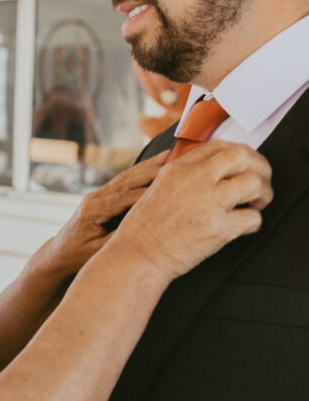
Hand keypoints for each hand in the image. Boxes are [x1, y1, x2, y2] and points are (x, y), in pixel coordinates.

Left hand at [42, 153, 168, 277]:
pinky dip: (143, 171)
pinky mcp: (103, 196)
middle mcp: (95, 197)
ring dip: (150, 165)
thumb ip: (120, 237)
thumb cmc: (77, 256)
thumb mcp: (99, 252)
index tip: (172, 186)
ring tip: (172, 154)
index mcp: (93, 210)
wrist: (60, 253)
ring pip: (127, 176)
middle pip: (128, 179)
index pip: (126, 198)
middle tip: (179, 160)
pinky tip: (159, 164)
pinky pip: (125, 180)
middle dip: (153, 170)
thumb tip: (145, 226)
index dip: (149, 192)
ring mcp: (98, 195)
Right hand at [113, 140, 272, 281]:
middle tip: (261, 181)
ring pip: (254, 183)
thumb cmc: (146, 227)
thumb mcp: (159, 187)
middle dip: (260, 167)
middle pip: (242, 156)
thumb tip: (214, 168)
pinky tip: (244, 227)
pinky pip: (253, 218)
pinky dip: (254, 222)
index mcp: (179, 168)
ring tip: (256, 203)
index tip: (245, 165)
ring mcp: (208, 202)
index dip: (239, 154)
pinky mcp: (218, 228)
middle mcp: (195, 179)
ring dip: (263, 193)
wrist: (138, 255)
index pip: (220, 145)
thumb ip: (184, 174)